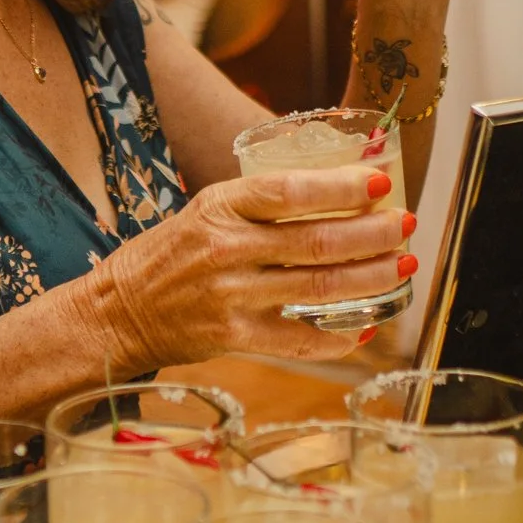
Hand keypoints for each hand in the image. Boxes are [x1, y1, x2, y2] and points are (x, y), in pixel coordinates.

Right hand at [78, 165, 412, 369]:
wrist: (117, 311)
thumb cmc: (168, 254)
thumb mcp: (206, 210)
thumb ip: (258, 204)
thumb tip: (333, 189)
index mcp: (220, 205)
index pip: (288, 191)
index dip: (339, 187)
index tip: (379, 183)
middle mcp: (226, 247)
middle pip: (316, 241)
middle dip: (372, 234)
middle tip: (405, 226)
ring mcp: (230, 295)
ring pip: (318, 286)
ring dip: (370, 279)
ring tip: (402, 267)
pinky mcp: (233, 336)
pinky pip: (298, 339)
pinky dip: (337, 337)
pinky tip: (365, 329)